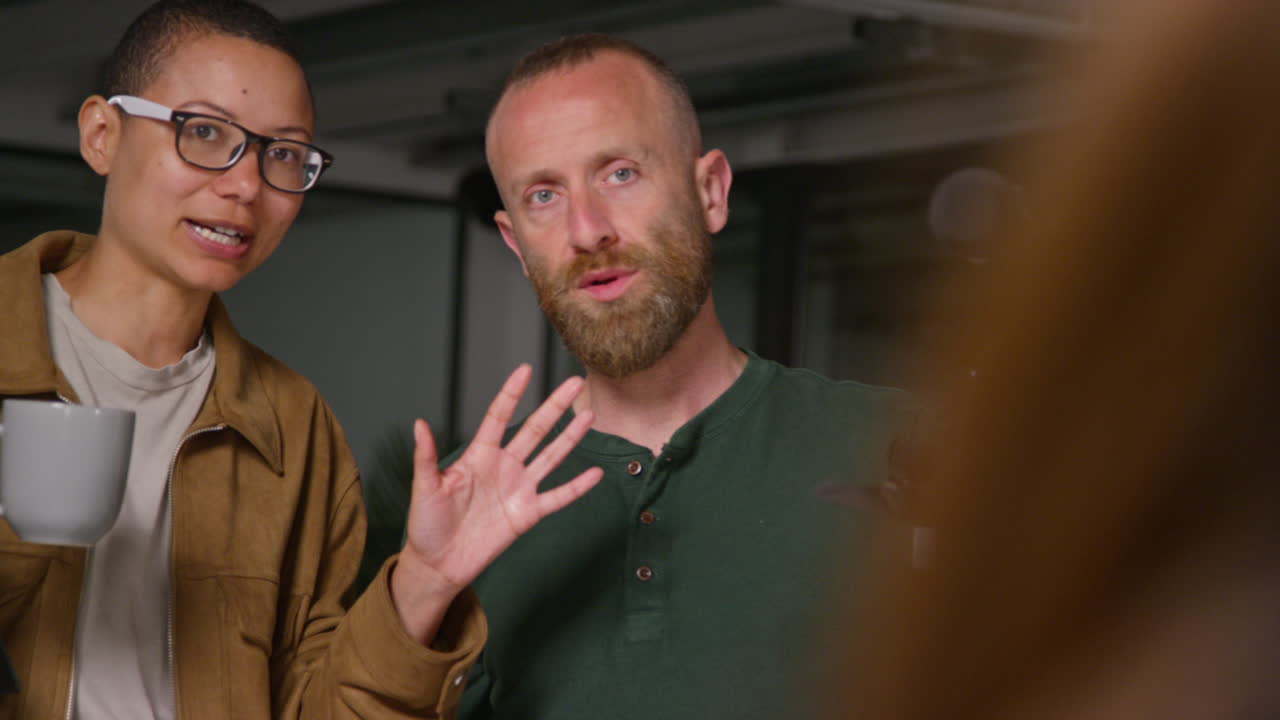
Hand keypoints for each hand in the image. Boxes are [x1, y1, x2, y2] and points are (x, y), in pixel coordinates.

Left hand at [390, 364, 601, 642]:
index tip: (526, 370)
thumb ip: (426, 457)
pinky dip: (577, 487)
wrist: (439, 564)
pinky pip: (557, 497)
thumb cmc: (426, 524)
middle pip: (534, 430)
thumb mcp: (424, 488)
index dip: (512, 394)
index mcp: (479, 455)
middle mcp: (503, 466)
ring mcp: (519, 489)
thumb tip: (419, 424)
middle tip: (574, 383)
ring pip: (551, 457)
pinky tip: (595, 473)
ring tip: (588, 416)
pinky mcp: (528, 514)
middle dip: (554, 406)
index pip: (499, 417)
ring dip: (570, 438)